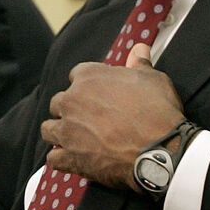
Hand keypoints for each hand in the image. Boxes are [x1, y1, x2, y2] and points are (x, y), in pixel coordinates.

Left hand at [41, 44, 184, 191]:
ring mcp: (67, 130)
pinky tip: (73, 160)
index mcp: (88, 77)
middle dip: (70, 109)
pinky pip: (53, 158)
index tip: (98, 95)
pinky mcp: (70, 157)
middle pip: (59, 102)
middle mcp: (71, 101)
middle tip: (88, 119)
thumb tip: (139, 49)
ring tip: (75, 139)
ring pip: (48, 129)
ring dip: (59, 132)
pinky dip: (62, 160)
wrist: (160, 150)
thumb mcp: (154, 80)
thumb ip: (140, 64)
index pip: (76, 75)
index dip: (87, 85)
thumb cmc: (158, 111)